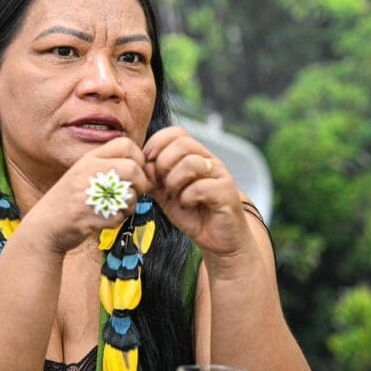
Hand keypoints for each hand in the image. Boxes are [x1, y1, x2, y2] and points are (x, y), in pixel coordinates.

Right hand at [28, 137, 153, 253]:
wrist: (44, 226)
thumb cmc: (69, 200)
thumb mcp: (83, 173)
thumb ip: (107, 165)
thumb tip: (143, 166)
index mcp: (88, 159)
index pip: (125, 144)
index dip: (139, 158)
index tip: (135, 172)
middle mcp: (88, 172)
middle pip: (133, 168)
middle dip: (141, 183)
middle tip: (134, 192)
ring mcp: (88, 194)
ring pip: (130, 194)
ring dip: (130, 204)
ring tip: (117, 208)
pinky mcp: (89, 216)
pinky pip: (119, 216)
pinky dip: (117, 220)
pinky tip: (105, 219)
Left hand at [143, 126, 251, 258]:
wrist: (218, 238)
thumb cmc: (193, 213)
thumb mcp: (165, 193)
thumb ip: (154, 178)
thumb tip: (142, 164)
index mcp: (193, 155)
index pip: (176, 132)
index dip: (156, 143)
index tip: (147, 162)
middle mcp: (208, 160)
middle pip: (182, 143)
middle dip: (163, 163)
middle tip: (162, 183)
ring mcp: (219, 175)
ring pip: (191, 163)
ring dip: (174, 182)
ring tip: (176, 196)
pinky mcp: (227, 192)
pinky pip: (201, 187)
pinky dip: (187, 198)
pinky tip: (188, 204)